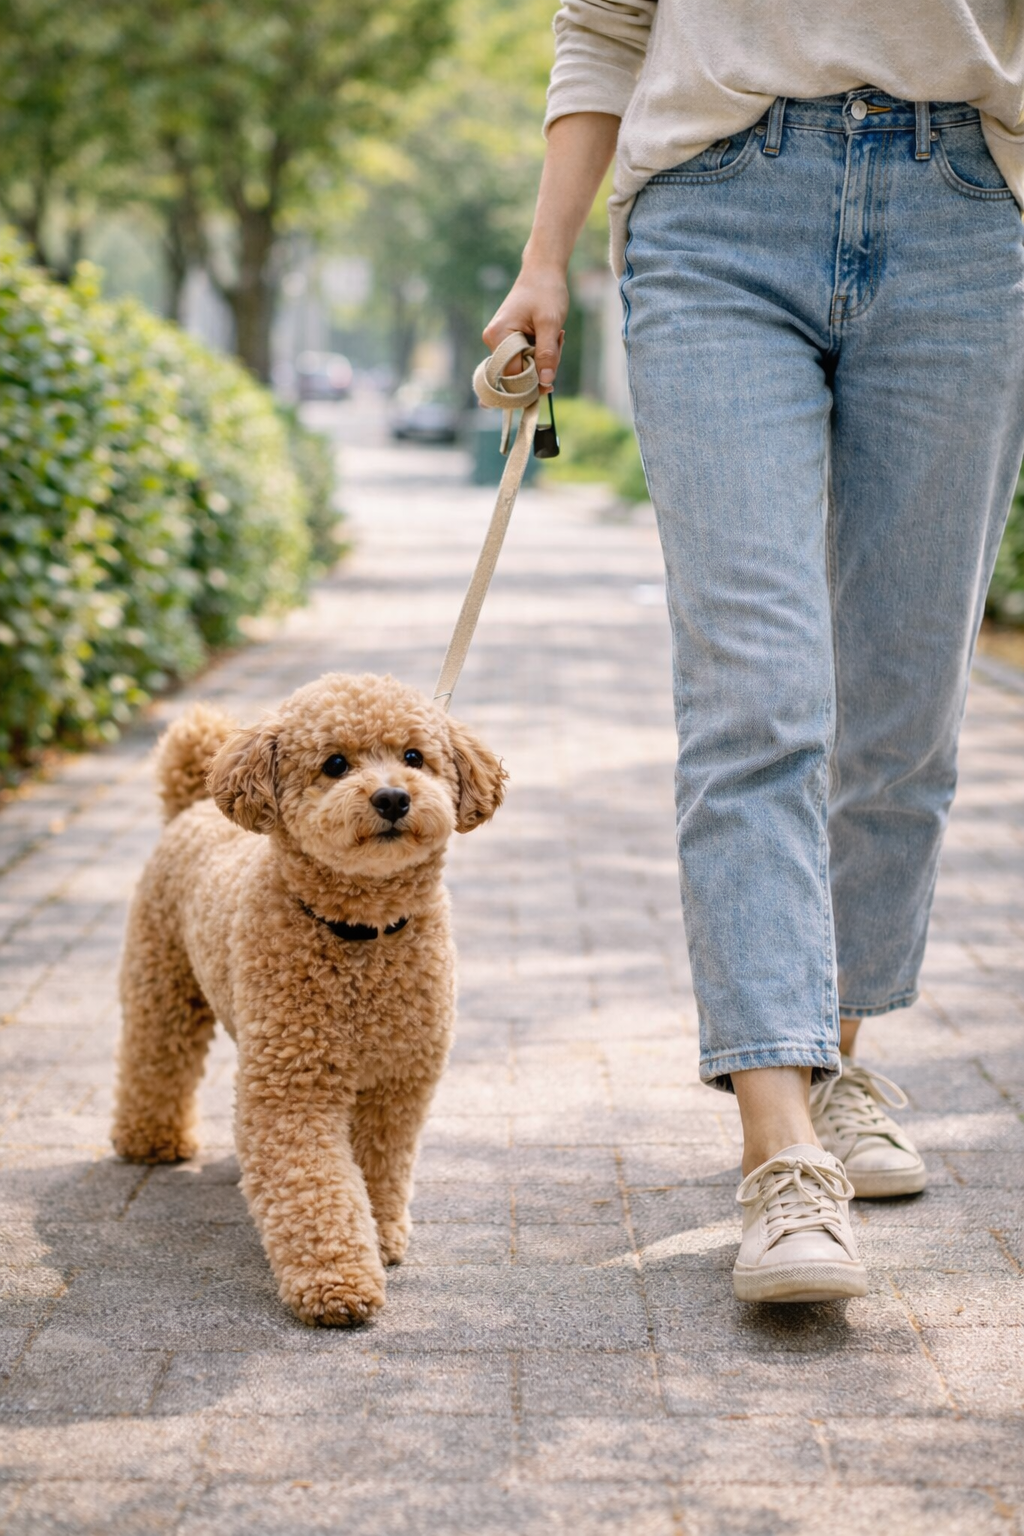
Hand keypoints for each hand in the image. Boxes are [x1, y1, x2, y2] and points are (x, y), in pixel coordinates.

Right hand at [482, 264, 568, 392]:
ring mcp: (499, 341)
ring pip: (522, 367)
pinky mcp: (508, 341)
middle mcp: (493, 341)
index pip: (512, 375)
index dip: (532, 382)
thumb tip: (545, 381)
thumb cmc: (546, 292)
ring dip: (542, 360)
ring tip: (556, 337)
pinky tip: (549, 338)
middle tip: (558, 344)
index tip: (551, 383)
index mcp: (498, 336)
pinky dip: (539, 354)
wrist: (543, 271)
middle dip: (539, 368)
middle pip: (516, 374)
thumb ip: (547, 353)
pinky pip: (523, 358)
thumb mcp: (550, 323)